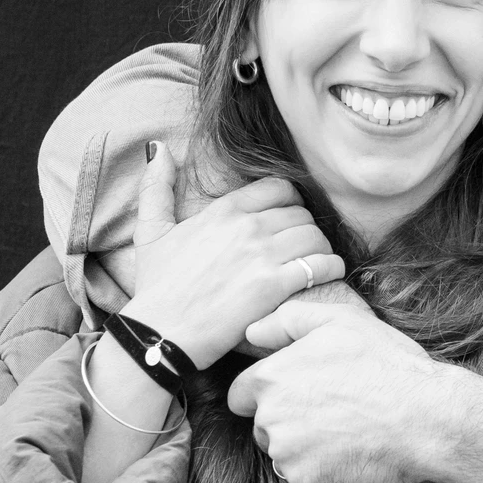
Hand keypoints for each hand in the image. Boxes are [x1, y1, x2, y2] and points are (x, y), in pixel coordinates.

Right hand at [124, 143, 344, 366]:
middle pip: (301, 213)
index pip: (280, 187)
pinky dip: (331, 268)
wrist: (160, 334)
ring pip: (314, 236)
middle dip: (304, 228)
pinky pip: (321, 265)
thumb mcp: (151, 232)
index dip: (291, 201)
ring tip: (315, 261)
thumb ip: (156, 187)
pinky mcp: (275, 286)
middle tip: (301, 246)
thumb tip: (158, 147)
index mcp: (224, 210)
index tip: (288, 218)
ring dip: (320, 248)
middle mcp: (247, 226)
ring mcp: (262, 256)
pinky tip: (328, 274)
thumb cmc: (156, 287)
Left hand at [246, 300, 482, 482]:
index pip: (241, 393)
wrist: (426, 419)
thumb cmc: (387, 365)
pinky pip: (305, 480)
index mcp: (270, 378)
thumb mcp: (341, 321)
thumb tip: (252, 331)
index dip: (268, 391)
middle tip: (332, 408)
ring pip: (284, 454)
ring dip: (305, 447)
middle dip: (287, 420)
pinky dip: (323, 471)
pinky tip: (353, 452)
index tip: (299, 391)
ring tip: (347, 429)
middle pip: (262, 426)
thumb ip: (288, 320)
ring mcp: (287, 456)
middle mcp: (269, 419)